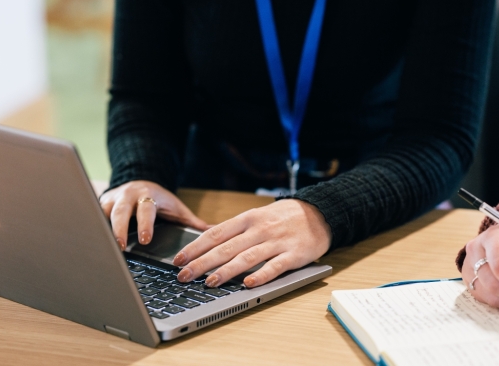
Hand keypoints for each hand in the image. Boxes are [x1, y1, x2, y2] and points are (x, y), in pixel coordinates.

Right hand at [100, 180, 208, 250]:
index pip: (145, 210)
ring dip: (101, 230)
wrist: (138, 184)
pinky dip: (94, 230)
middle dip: (118, 229)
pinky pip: (94, 218)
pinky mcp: (99, 207)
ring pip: (102, 213)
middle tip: (120, 247)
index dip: (145, 224)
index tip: (145, 239)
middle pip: (119, 211)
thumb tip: (214, 232)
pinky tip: (90, 244)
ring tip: (100, 249)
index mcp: (147, 196)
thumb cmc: (159, 201)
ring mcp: (111, 200)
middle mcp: (126, 196)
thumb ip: (192, 222)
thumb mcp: (176, 208)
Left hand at [172, 199, 331, 287]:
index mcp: (248, 219)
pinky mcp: (294, 255)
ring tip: (210, 282)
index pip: (216, 233)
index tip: (178, 259)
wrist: (320, 213)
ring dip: (227, 270)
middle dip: (202, 262)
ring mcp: (277, 242)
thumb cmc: (284, 217)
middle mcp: (259, 230)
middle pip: (226, 247)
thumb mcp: (257, 216)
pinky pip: (275, 267)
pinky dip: (261, 276)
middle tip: (184, 275)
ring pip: (247, 257)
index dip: (195, 247)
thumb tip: (206, 241)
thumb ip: (235, 230)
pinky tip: (248, 284)